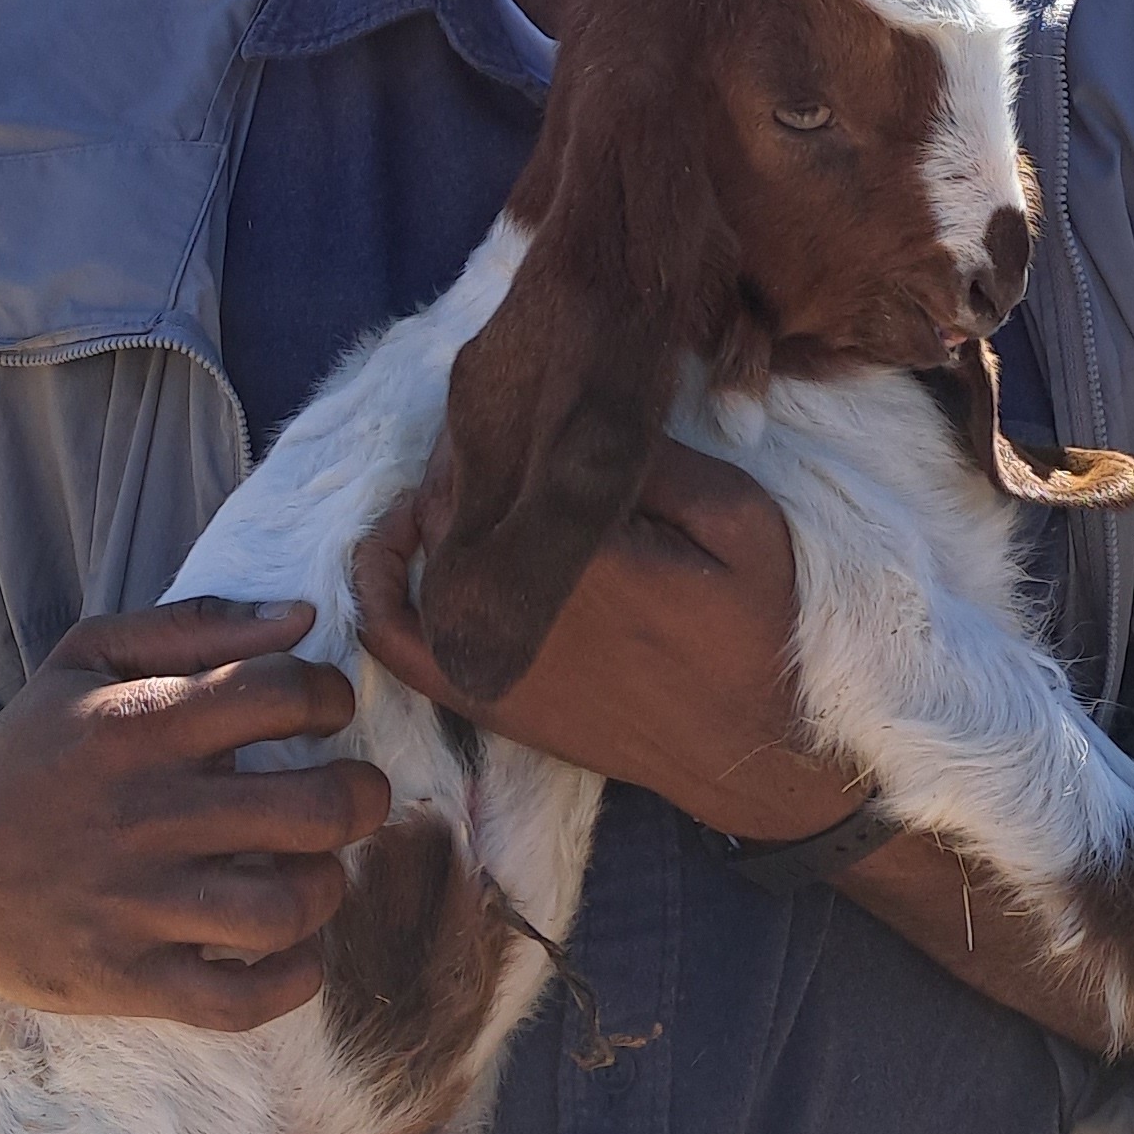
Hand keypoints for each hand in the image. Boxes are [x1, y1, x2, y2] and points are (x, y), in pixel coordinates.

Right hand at [0, 597, 391, 1032]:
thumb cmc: (26, 757)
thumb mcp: (82, 662)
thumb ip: (192, 625)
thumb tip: (300, 617)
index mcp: (138, 725)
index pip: (283, 691)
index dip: (330, 695)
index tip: (323, 713)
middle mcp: (146, 815)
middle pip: (317, 807)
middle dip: (362, 797)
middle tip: (351, 796)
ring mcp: (138, 906)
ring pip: (290, 906)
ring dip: (328, 887)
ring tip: (313, 868)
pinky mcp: (130, 981)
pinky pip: (242, 999)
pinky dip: (292, 979)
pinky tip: (292, 949)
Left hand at [353, 435, 867, 843]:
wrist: (750, 747)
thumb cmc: (758, 629)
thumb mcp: (742, 524)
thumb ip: (662, 466)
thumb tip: (582, 420)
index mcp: (582, 551)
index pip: (499, 451)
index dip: (498, 410)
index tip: (524, 386)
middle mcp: (520, 601)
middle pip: (452, 494)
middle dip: (464, 449)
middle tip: (501, 420)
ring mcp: (492, 651)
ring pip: (421, 547)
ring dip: (429, 500)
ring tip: (467, 470)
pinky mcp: (484, 691)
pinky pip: (395, 638)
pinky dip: (375, 585)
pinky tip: (389, 544)